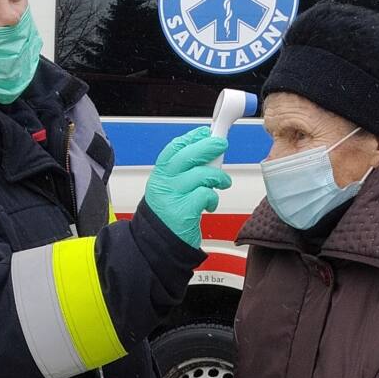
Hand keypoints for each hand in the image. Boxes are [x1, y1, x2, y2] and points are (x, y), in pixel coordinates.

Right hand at [142, 126, 232, 247]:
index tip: (205, 133)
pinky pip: (206, 195)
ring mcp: (173, 196)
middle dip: (208, 146)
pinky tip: (210, 204)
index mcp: (160, 175)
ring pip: (202, 174)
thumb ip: (183, 172)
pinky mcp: (184, 211)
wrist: (156, 244)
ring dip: (218, 177)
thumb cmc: (167, 215)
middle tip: (221, 145)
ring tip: (222, 183)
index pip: (174, 148)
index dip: (192, 137)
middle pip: (188, 155)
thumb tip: (206, 152)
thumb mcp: (169, 189)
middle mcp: (164, 183)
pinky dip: (213, 198)